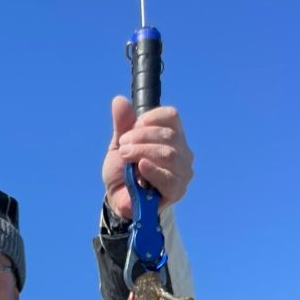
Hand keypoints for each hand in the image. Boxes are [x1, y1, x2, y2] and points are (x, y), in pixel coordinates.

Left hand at [101, 96, 193, 219]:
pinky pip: (169, 178)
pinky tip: (141, 168)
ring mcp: (182, 171)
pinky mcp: (177, 190)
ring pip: (169, 154)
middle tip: (123, 146)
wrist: (117, 198)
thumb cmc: (123, 170)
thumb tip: (118, 100)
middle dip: (141, 138)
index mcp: (171, 135)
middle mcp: (182, 151)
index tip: (132, 128)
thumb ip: (122, 124)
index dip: (150, 118)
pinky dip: (153, 171)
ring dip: (143, 153)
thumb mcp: (119, 144)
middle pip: (169, 135)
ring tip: (127, 158)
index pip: (171, 116)